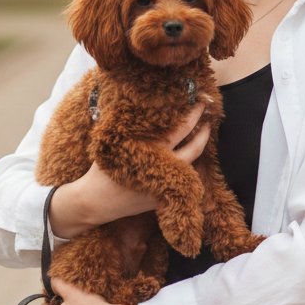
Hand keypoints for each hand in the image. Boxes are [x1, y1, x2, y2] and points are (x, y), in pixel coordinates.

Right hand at [49, 103, 211, 237]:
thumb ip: (132, 130)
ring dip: (198, 146)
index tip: (199, 102)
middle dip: (203, 130)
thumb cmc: (102, 171)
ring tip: (202, 132)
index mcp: (153, 152)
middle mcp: (165, 169)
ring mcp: (167, 185)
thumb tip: (143, 109)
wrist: (96, 202)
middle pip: (194, 147)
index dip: (193, 115)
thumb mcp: (115, 144)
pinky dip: (188, 163)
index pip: (181, 129)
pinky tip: (189, 152)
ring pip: (192, 163)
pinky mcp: (164, 197)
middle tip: (208, 115)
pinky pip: (183, 177)